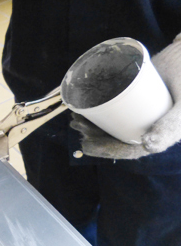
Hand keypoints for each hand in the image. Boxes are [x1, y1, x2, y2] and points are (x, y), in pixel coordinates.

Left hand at [70, 33, 180, 158]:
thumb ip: (172, 126)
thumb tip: (148, 147)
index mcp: (163, 131)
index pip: (131, 148)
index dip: (107, 150)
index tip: (85, 145)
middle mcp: (151, 124)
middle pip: (119, 136)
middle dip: (94, 135)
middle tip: (76, 125)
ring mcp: (142, 110)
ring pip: (114, 122)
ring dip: (92, 123)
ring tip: (75, 117)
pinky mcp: (133, 96)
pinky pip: (114, 106)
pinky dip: (97, 107)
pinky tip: (82, 106)